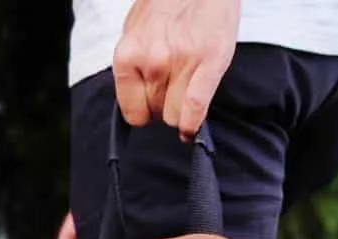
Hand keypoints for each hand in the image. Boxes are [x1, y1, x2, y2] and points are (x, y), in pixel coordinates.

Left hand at [112, 0, 238, 140]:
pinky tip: (192, 127)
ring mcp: (180, 63)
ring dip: (181, 111)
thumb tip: (133, 93)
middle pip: (157, 115)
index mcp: (129, 54)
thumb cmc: (169, 4)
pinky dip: (193, 123)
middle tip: (173, 88)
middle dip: (165, 106)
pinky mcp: (208, 63)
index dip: (144, 112)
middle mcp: (152, 61)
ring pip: (175, 117)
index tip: (152, 107)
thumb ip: (134, 62)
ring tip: (186, 90)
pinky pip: (194, 109)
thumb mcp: (137, 31)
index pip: (132, 112)